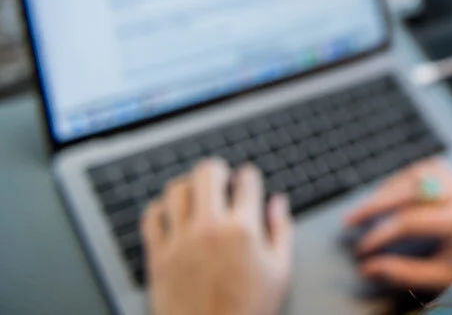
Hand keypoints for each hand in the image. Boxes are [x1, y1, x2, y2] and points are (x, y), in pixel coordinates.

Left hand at [142, 159, 293, 314]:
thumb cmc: (248, 311)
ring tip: (196, 194)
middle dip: (218, 170)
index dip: (249, 176)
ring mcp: (180, 241)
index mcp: (243, 229)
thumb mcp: (280, 272)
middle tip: (221, 179)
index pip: (246, 179)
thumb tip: (278, 203)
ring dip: (189, 186)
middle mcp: (209, 228)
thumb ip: (281, 231)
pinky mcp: (158, 257)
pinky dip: (160, 208)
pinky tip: (171, 214)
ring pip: (176, 189)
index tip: (247, 181)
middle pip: (207, 173)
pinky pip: (151, 217)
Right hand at [344, 159, 451, 292]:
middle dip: (376, 202)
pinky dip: (408, 177)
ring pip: (420, 171)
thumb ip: (404, 272)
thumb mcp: (443, 277)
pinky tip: (393, 192)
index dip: (381, 234)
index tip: (362, 249)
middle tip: (351, 218)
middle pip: (411, 187)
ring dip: (392, 184)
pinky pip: (432, 170)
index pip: (410, 220)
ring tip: (370, 204)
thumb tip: (369, 268)